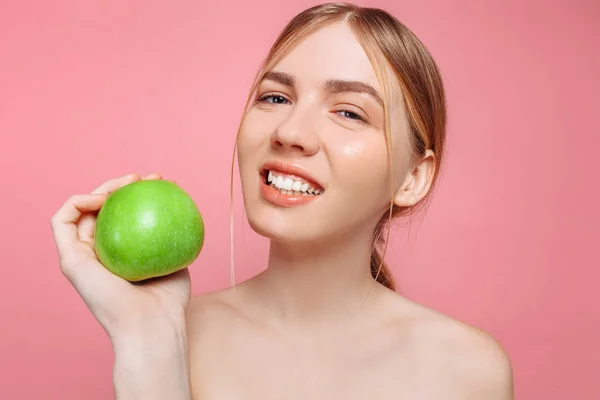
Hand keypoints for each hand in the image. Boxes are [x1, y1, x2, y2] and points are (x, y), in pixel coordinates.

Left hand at [50, 173, 190, 338]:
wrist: (149, 326)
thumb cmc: (109, 300)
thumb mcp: (72, 263)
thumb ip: (65, 227)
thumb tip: (90, 197)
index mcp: (92, 249)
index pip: (90, 211)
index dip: (97, 193)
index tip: (111, 195)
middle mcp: (117, 247)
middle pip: (119, 207)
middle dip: (126, 186)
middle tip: (140, 178)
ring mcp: (144, 249)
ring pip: (146, 213)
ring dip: (153, 192)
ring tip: (164, 180)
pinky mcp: (168, 253)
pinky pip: (172, 226)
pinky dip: (176, 210)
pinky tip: (181, 198)